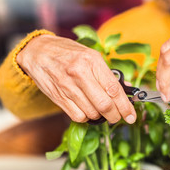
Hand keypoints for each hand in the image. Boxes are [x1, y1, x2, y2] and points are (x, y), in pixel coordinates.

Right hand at [17, 34, 135, 123]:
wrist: (38, 51)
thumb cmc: (68, 52)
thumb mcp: (91, 55)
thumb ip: (108, 73)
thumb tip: (126, 89)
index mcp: (92, 61)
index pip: (114, 89)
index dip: (125, 106)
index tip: (131, 116)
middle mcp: (80, 74)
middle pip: (104, 105)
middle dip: (115, 116)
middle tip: (118, 117)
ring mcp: (67, 87)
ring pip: (92, 113)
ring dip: (100, 116)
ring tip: (101, 110)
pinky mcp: (58, 97)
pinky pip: (78, 116)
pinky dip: (86, 117)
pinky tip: (87, 109)